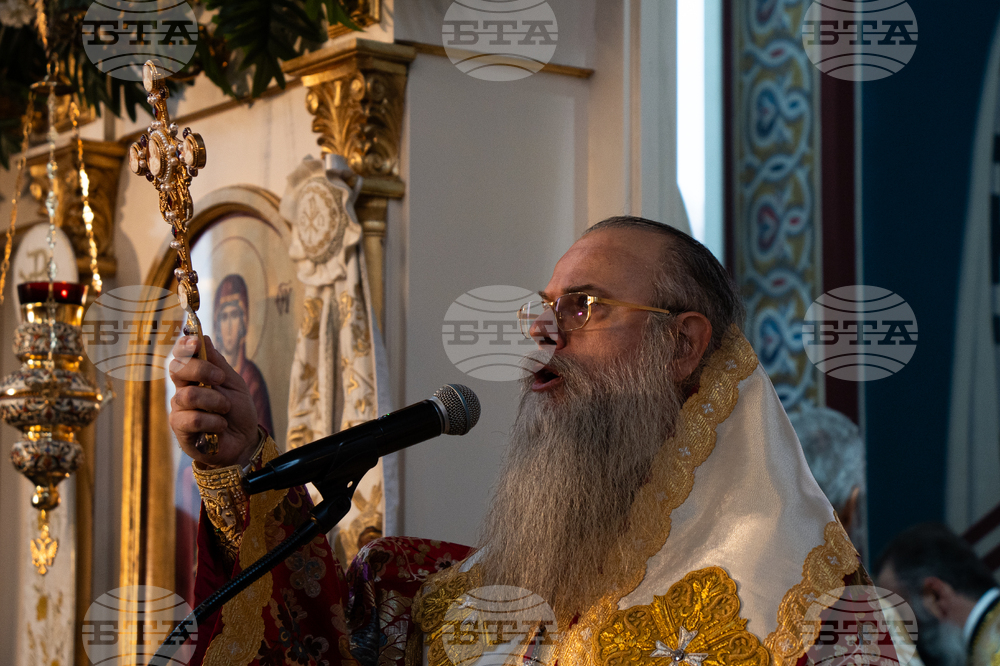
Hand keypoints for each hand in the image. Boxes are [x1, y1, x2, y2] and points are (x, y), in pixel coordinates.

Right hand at [168, 335, 258, 468]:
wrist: (244, 441)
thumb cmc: (238, 412)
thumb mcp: (234, 383)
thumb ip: (218, 363)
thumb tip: (202, 337)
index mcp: (195, 375)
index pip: (180, 355)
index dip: (184, 346)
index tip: (195, 343)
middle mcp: (183, 389)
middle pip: (177, 368)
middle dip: (201, 370)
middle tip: (220, 378)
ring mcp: (179, 409)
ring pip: (188, 395)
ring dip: (214, 401)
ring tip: (226, 409)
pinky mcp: (180, 429)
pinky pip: (191, 419)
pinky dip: (213, 421)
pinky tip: (221, 426)